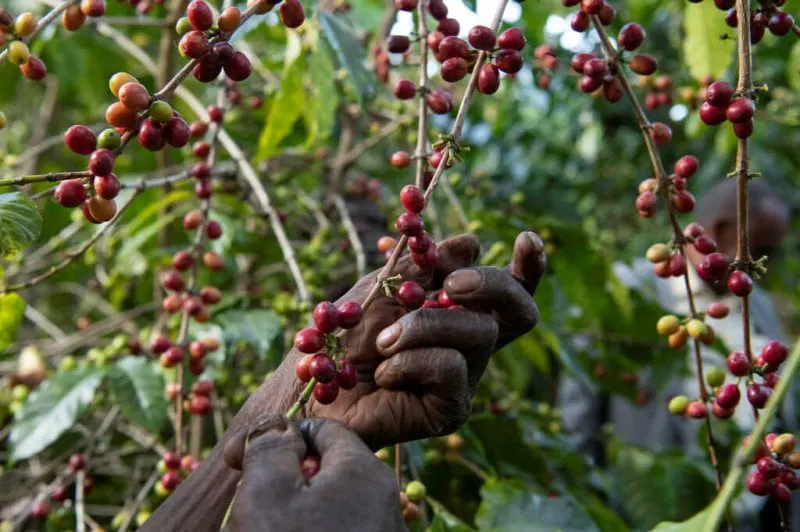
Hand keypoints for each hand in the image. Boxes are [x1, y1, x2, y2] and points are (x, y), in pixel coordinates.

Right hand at [222, 416, 404, 531]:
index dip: (280, 440)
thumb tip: (277, 425)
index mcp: (366, 471)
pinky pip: (343, 526)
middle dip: (288, 478)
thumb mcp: (267, 493)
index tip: (244, 462)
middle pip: (328, 468)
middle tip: (251, 503)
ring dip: (298, 509)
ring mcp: (383, 530)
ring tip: (268, 525)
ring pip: (333, 503)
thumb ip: (271, 446)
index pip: (323, 430)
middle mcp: (386, 500)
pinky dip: (316, 527)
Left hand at [300, 232, 545, 448]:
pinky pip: (452, 369)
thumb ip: (425, 266)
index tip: (526, 238)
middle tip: (451, 284)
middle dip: (491, 285)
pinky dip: (411, 360)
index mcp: (460, 310)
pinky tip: (383, 372)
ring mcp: (465, 377)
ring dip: (425, 326)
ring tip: (382, 341)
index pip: (509, 290)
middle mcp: (471, 343)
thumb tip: (472, 243)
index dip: (529, 266)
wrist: (314, 386)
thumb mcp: (384, 286)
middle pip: (518, 311)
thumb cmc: (347, 333)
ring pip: (480, 334)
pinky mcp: (451, 408)